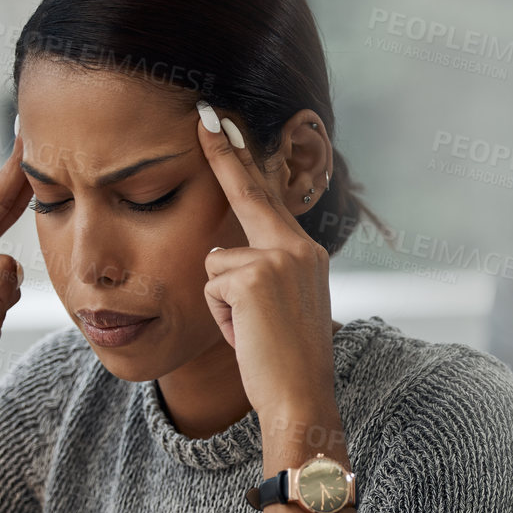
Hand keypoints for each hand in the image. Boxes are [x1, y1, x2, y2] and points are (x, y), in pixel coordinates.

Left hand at [194, 100, 335, 424]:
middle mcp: (299, 247)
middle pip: (247, 196)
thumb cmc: (286, 365)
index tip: (225, 126)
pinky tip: (246, 337)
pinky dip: (220, 318)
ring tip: (250, 333)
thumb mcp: (281, 309)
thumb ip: (261, 273)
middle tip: (205, 113)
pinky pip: (212, 287)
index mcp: (307, 253)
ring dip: (221, 303)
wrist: (302, 399)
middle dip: (224, 154)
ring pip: (216, 262)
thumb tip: (220, 256)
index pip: (268, 200)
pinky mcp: (254, 277)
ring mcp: (279, 259)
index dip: (244, 162)